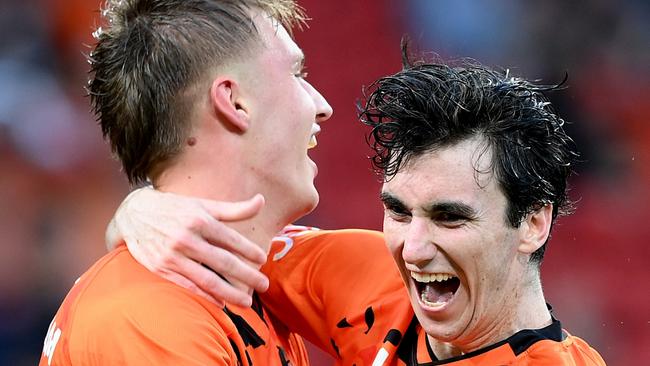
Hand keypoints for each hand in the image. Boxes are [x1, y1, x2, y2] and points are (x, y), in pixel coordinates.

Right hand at [106, 187, 269, 306]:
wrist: (133, 214)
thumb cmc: (175, 209)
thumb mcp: (203, 204)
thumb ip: (233, 208)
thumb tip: (261, 200)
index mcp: (199, 220)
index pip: (231, 239)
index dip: (249, 250)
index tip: (263, 259)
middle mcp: (186, 238)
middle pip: (223, 262)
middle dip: (247, 275)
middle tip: (264, 285)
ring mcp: (172, 256)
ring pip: (207, 279)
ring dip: (230, 293)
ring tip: (247, 302)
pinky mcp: (161, 269)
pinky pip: (188, 286)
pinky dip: (205, 296)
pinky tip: (221, 303)